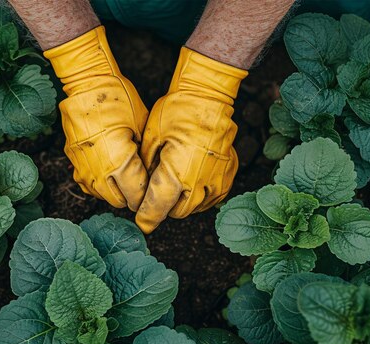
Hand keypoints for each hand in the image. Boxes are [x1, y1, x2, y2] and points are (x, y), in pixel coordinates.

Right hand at [44, 26, 147, 210]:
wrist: (86, 82)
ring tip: (126, 178)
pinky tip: (109, 172)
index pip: (136, 196)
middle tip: (142, 185)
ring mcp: (82, 168)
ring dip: (115, 191)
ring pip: (101, 196)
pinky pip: (87, 184)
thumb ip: (145, 158)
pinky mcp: (73, 161)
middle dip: (132, 197)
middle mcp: (98, 171)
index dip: (147, 196)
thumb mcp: (143, 128)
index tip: (154, 190)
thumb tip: (150, 176)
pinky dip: (99, 184)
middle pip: (119, 201)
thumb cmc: (119, 100)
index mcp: (119, 164)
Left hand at [135, 47, 247, 232]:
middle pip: (176, 212)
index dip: (146, 217)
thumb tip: (141, 189)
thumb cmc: (177, 112)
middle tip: (156, 193)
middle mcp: (198, 182)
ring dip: (182, 202)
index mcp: (176, 174)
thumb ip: (146, 170)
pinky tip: (191, 182)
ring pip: (195, 208)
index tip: (141, 221)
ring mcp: (217, 180)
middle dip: (164, 207)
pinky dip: (200, 196)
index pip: (157, 208)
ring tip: (174, 184)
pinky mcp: (228, 175)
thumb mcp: (151, 139)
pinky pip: (212, 198)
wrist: (209, 96)